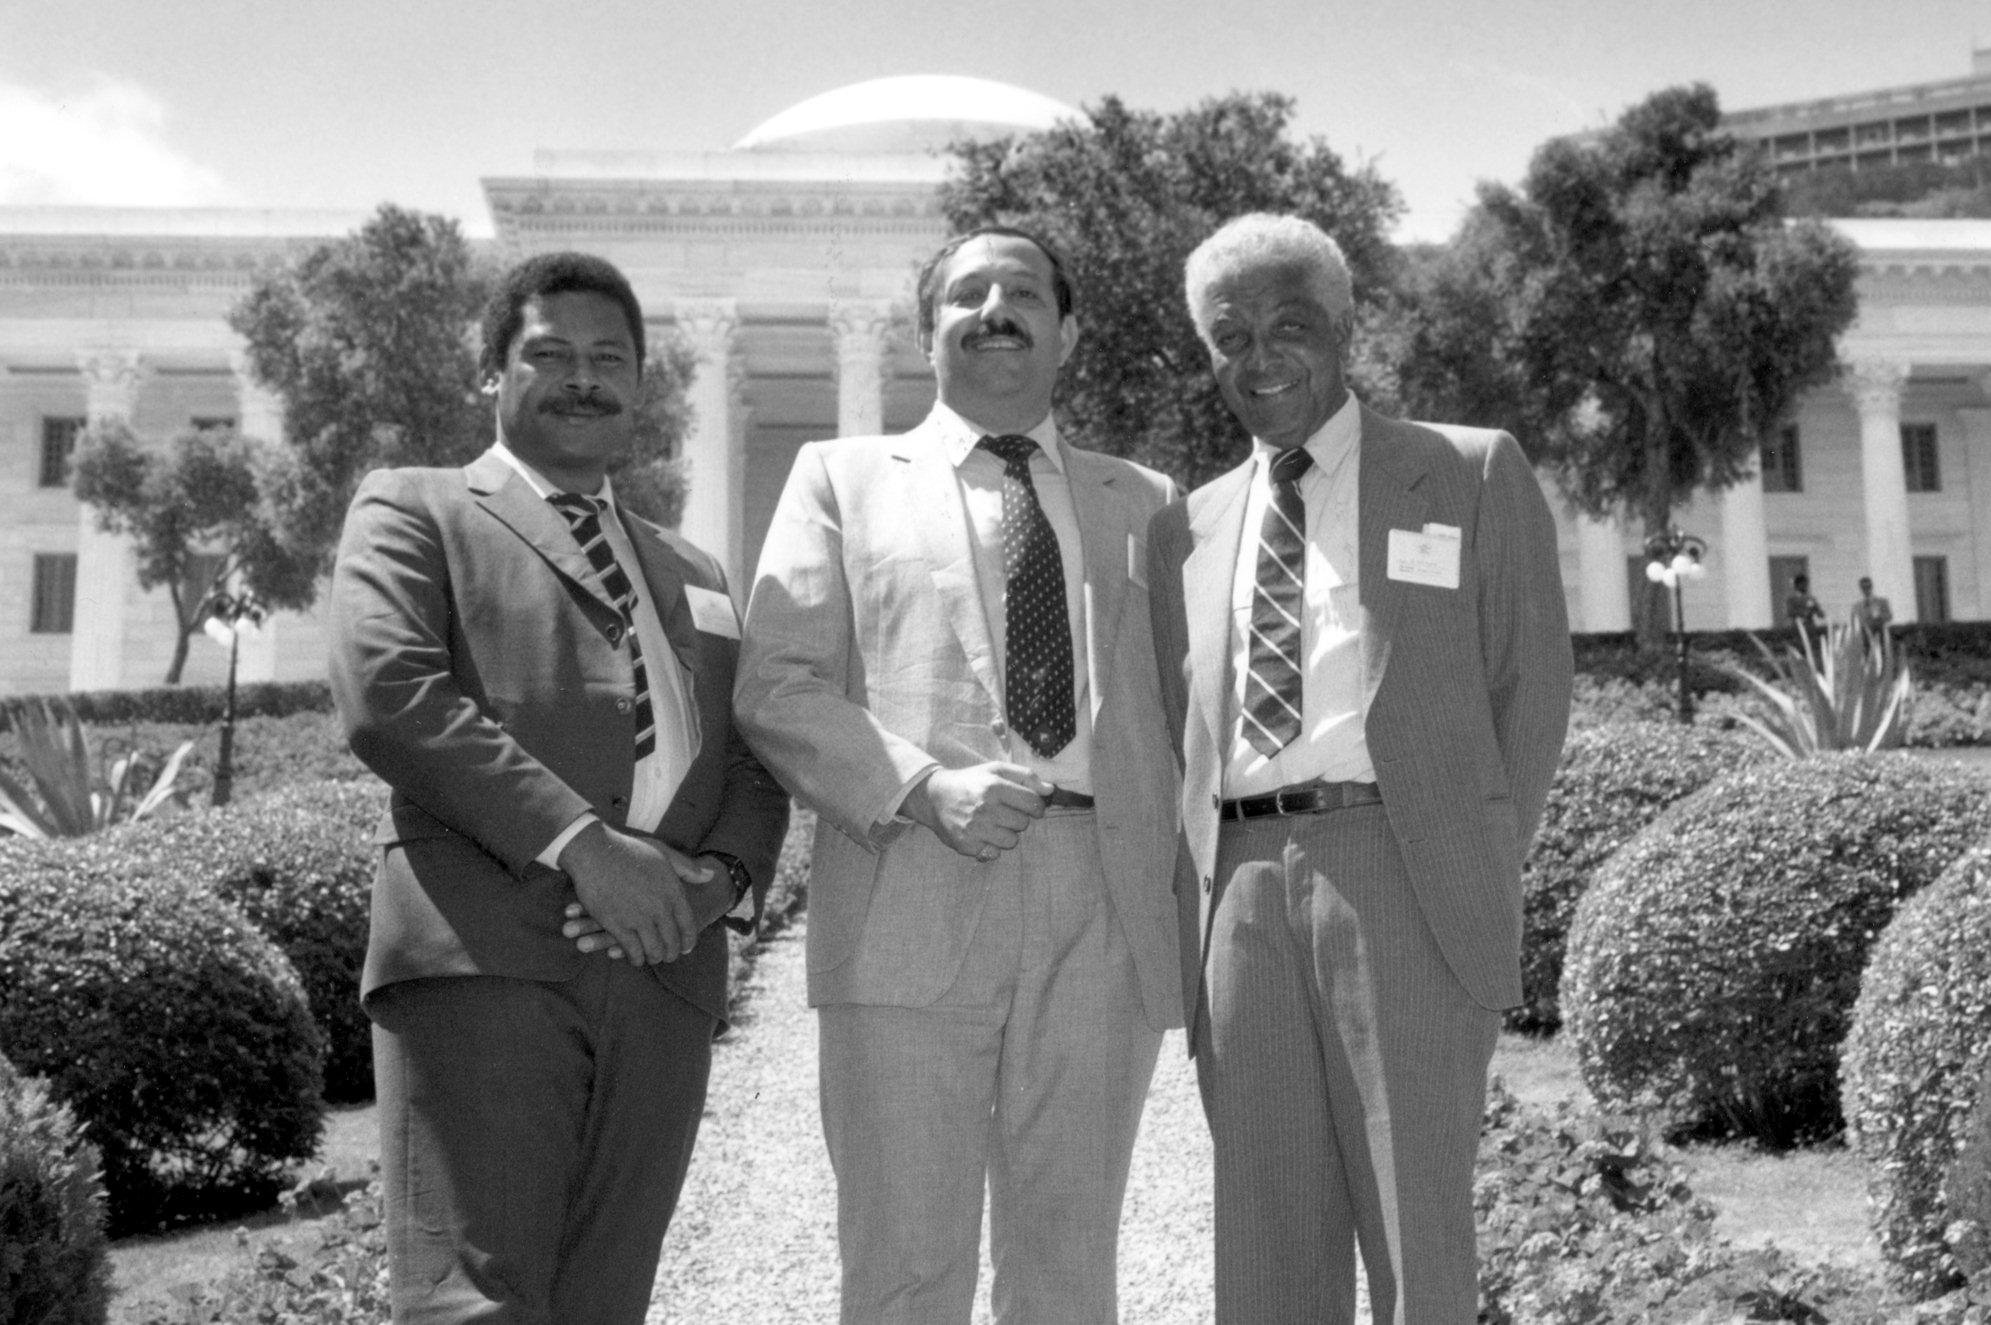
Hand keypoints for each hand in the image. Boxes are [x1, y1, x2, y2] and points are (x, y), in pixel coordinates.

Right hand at [563, 855, 735, 960]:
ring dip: (654, 957)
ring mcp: (638, 918)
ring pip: (654, 950)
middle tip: (668, 956)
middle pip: (672, 942)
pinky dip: (635, 958)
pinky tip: (635, 957)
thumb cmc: (629, 850)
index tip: (687, 948)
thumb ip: (688, 868)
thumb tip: (711, 876)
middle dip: (671, 953)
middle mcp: (659, 907)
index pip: (688, 925)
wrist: (595, 852)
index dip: (689, 940)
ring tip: (652, 958)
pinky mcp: (617, 925)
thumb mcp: (663, 853)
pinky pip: (632, 951)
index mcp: (673, 891)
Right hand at [901, 763, 1049, 860]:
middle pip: (1023, 824)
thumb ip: (1026, 776)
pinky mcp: (967, 845)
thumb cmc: (971, 782)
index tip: (1030, 806)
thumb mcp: (996, 770)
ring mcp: (975, 828)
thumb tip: (1050, 790)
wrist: (934, 796)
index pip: (1033, 803)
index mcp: (995, 786)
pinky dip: (991, 845)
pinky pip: (994, 853)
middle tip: (1003, 812)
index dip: (1036, 806)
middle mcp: (985, 808)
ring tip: (992, 822)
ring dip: (1006, 833)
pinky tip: (981, 833)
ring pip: (1011, 841)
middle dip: (1018, 818)